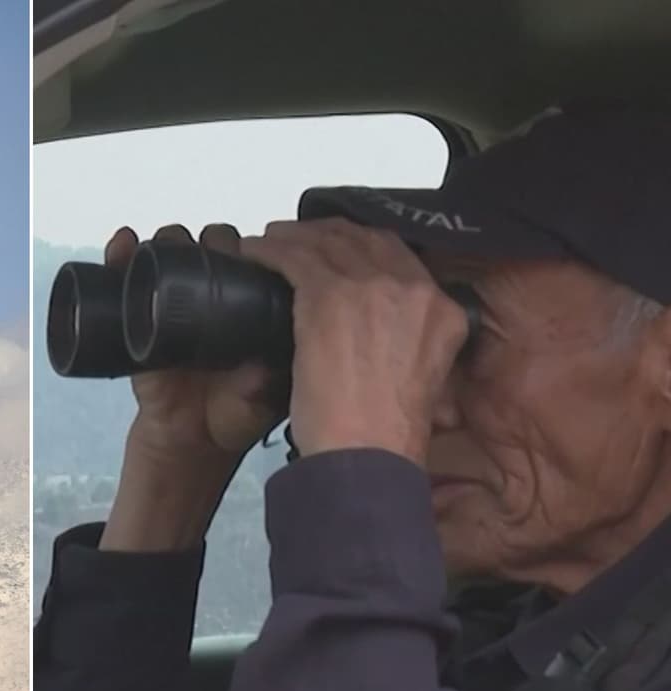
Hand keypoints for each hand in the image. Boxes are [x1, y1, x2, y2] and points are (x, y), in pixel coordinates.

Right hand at [101, 224, 285, 551]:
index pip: (248, 259)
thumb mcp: (259, 400)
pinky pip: (124, 278)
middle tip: (206, 250)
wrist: (187, 443)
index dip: (247, 246)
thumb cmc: (232, 417)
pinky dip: (120, 255)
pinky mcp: (136, 317)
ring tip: (164, 245)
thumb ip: (263, 384)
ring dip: (166, 240)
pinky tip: (122, 245)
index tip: (244, 251)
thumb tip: (260, 365)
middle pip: (208, 246)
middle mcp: (211, 297)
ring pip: (168, 253)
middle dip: (207, 239)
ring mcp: (170, 304)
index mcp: (247, 307)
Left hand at [240, 218, 469, 463]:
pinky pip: (293, 259)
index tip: (337, 248)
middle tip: (297, 238)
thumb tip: (388, 338)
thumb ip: (412, 346)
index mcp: (442, 311)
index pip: (399, 255)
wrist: (368, 452)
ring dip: (292, 238)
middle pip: (362, 240)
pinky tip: (252, 253)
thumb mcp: (424, 380)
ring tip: (268, 241)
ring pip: (325, 244)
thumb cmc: (387, 433)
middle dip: (327, 235)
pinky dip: (268, 252)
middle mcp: (412, 288)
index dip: (362, 245)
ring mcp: (370, 288)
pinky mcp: (326, 296)